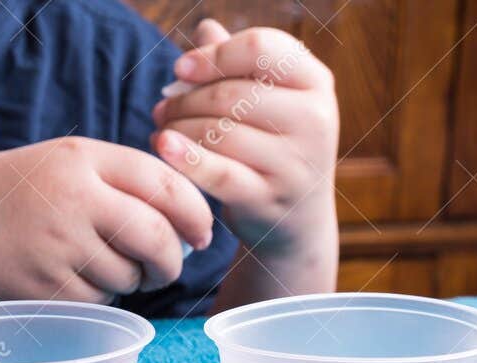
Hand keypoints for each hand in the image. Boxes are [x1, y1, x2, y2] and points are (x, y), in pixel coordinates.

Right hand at [0, 137, 214, 303]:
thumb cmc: (18, 195)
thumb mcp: (66, 163)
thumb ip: (124, 180)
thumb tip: (190, 226)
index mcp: (82, 159)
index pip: (164, 185)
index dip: (195, 214)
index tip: (202, 234)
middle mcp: (72, 199)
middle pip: (156, 237)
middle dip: (171, 259)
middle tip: (167, 267)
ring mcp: (57, 247)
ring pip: (130, 275)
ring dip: (131, 279)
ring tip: (99, 265)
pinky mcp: (46, 288)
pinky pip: (100, 300)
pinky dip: (99, 296)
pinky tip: (71, 279)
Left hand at [151, 20, 338, 262]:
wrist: (296, 219)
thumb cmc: (274, 146)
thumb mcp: (269, 101)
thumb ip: (239, 64)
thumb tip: (204, 28)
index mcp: (315, 82)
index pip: (260, 48)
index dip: (213, 55)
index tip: (180, 69)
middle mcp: (314, 120)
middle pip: (232, 94)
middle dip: (186, 99)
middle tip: (162, 107)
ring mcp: (294, 163)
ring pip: (219, 132)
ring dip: (179, 127)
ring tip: (161, 128)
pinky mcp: (268, 198)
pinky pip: (217, 172)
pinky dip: (184, 156)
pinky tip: (162, 145)